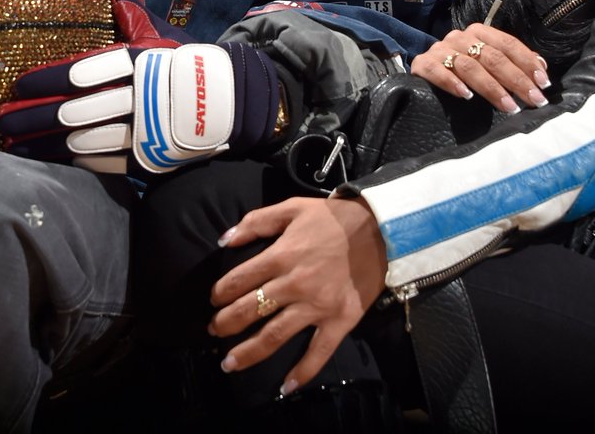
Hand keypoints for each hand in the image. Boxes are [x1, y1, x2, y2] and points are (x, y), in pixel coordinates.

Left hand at [0, 40, 280, 172]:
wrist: (228, 100)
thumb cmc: (180, 63)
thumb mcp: (156, 34)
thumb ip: (126, 12)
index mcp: (137, 63)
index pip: (80, 72)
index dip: (45, 79)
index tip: (18, 83)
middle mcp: (137, 97)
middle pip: (73, 110)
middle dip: (32, 116)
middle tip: (1, 118)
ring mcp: (143, 130)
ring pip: (82, 140)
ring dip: (43, 143)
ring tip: (13, 143)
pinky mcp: (147, 158)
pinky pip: (101, 162)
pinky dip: (71, 160)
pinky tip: (47, 158)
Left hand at [209, 197, 387, 393]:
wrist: (380, 228)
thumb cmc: (333, 218)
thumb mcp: (292, 208)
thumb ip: (256, 221)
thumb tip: (224, 240)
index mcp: (281, 255)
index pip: (240, 279)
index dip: (220, 292)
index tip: (214, 300)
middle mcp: (295, 284)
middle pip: (250, 309)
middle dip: (226, 324)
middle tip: (213, 331)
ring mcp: (317, 306)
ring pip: (275, 335)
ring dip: (248, 352)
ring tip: (230, 363)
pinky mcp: (340, 320)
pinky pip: (319, 351)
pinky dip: (302, 371)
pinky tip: (285, 386)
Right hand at [411, 22, 549, 111]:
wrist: (423, 72)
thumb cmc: (461, 68)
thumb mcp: (486, 62)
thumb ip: (510, 62)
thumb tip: (541, 68)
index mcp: (478, 32)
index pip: (507, 44)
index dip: (527, 62)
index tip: (543, 82)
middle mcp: (460, 37)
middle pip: (492, 57)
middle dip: (516, 80)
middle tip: (534, 100)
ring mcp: (440, 50)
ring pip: (470, 67)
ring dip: (492, 88)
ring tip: (509, 106)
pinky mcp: (423, 64)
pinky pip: (438, 72)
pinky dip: (453, 83)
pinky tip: (466, 96)